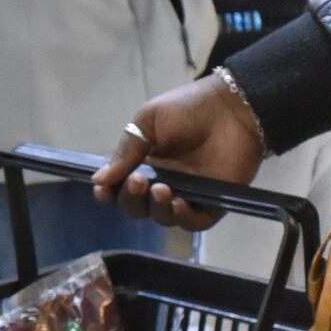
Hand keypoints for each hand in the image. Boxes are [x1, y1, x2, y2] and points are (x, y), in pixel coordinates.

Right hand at [92, 73, 263, 223]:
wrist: (232, 107)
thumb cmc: (188, 109)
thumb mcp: (148, 121)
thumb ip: (126, 151)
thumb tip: (99, 180)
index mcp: (143, 164)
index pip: (119, 189)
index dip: (108, 194)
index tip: (103, 190)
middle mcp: (161, 183)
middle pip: (136, 207)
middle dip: (131, 199)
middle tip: (139, 181)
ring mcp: (186, 195)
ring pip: (161, 217)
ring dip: (156, 208)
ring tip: (161, 189)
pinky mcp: (211, 203)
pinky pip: (192, 222)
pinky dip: (182, 218)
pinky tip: (178, 203)